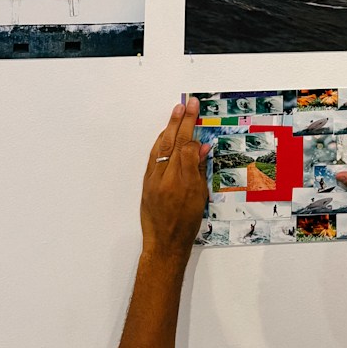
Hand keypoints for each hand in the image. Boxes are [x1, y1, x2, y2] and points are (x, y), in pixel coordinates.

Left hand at [140, 98, 211, 256]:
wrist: (164, 244)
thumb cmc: (186, 225)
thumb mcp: (200, 198)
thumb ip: (198, 170)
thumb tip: (200, 148)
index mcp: (183, 183)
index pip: (187, 148)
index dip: (193, 132)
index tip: (197, 117)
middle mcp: (166, 178)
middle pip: (174, 142)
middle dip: (181, 121)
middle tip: (188, 104)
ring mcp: (153, 179)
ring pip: (161, 147)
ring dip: (169, 128)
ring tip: (176, 112)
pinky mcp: (146, 182)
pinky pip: (153, 156)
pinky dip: (160, 143)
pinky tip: (165, 134)